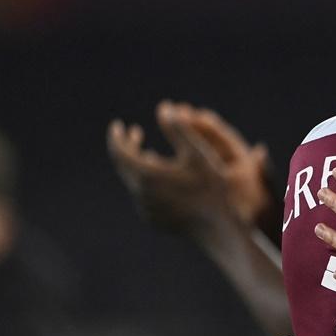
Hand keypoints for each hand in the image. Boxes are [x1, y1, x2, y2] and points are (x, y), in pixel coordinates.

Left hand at [108, 101, 272, 236]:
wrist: (218, 227)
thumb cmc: (211, 187)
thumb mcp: (199, 152)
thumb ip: (180, 129)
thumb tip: (164, 108)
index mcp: (146, 174)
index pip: (119, 151)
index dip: (117, 136)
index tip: (119, 125)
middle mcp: (140, 193)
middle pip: (124, 166)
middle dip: (127, 147)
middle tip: (134, 133)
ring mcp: (145, 208)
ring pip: (134, 181)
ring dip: (138, 165)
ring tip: (149, 154)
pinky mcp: (153, 219)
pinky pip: (143, 196)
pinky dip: (147, 182)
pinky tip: (162, 179)